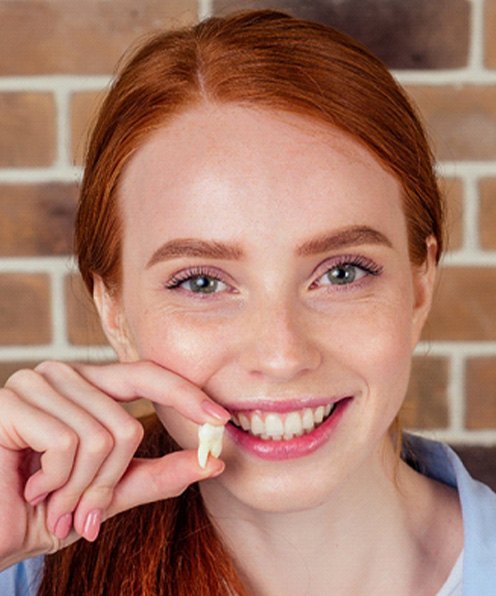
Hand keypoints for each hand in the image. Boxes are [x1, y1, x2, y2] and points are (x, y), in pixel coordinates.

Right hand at [0, 360, 228, 570]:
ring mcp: (36, 383)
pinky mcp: (12, 402)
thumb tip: (213, 461)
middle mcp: (64, 375)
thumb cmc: (43, 510)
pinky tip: (29, 487)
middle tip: (82, 512)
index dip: (185, 394)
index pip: (147, 375)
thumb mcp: (109, 494)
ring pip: (100, 438)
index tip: (221, 419)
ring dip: (79, 490)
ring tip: (51, 501)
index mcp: (89, 386)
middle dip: (107, 483)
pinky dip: (54, 482)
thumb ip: (157, 475)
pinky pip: (67, 443)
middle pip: (126, 425)